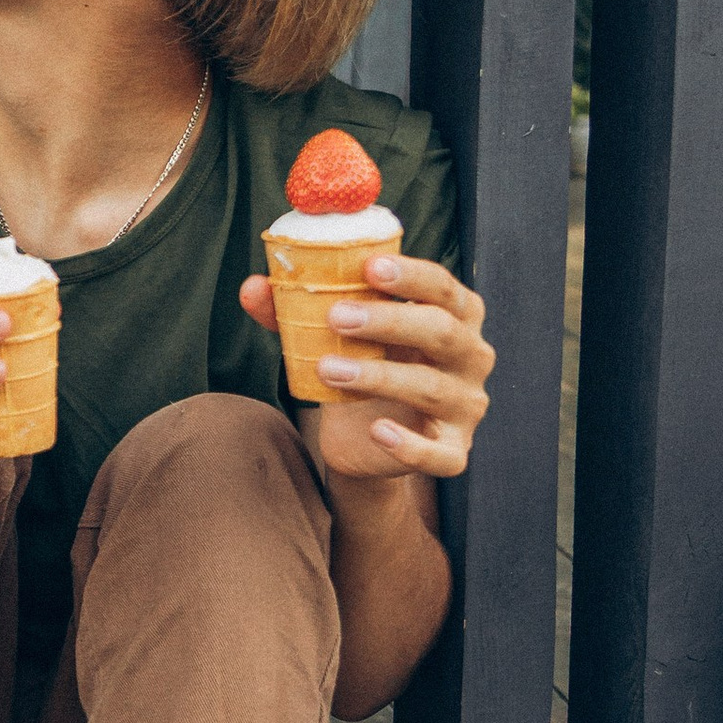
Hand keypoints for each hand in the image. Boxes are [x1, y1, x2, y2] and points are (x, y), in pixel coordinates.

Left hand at [240, 252, 491, 483]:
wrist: (366, 437)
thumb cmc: (364, 364)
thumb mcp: (335, 334)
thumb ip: (296, 310)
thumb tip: (251, 287)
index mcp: (454, 315)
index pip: (443, 287)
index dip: (411, 275)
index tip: (368, 267)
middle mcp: (471, 357)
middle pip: (442, 331)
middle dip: (389, 321)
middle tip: (336, 317)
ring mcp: (466, 405)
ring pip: (431, 388)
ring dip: (378, 376)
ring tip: (327, 369)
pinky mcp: (454, 450)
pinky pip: (441, 454)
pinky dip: (409, 445)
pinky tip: (376, 432)